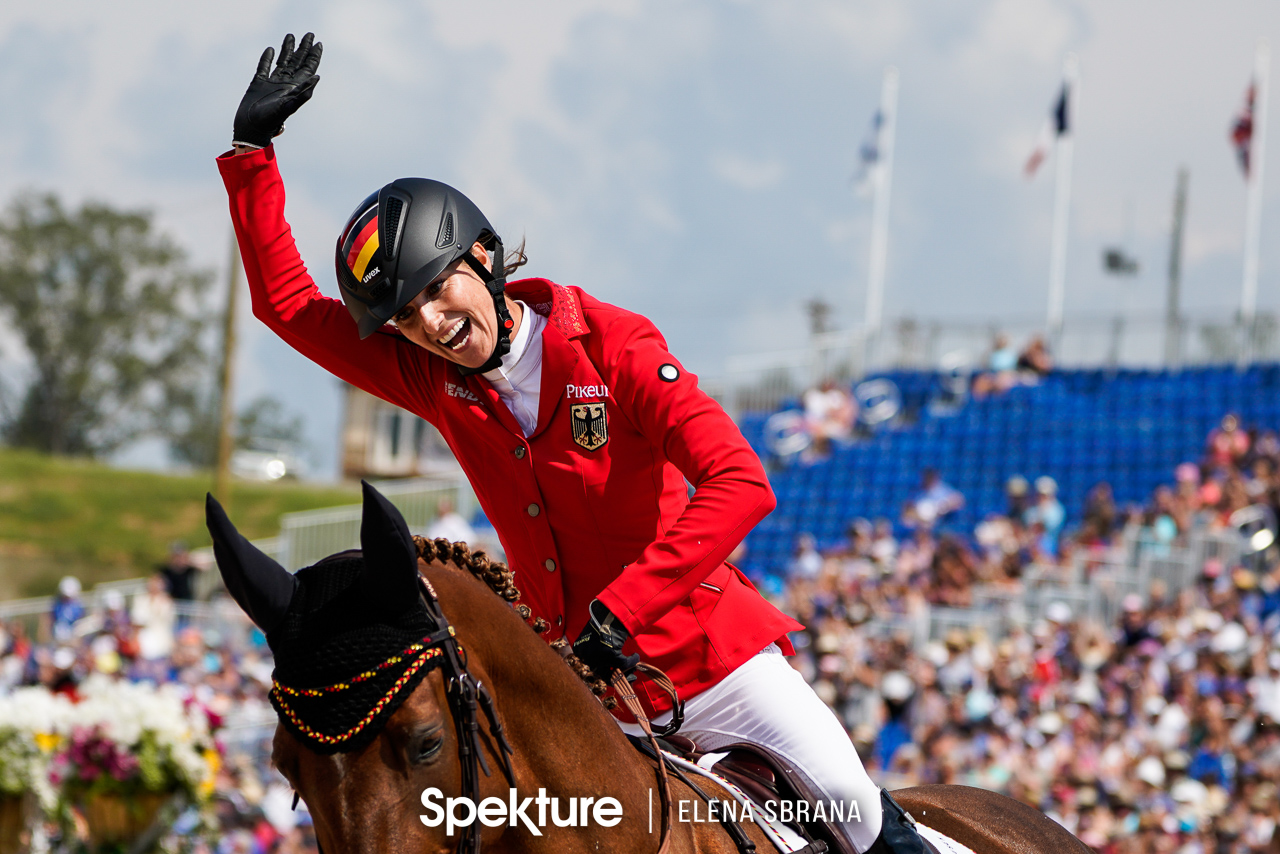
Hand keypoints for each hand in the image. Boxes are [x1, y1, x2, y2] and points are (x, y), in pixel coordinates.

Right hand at [233, 32, 322, 147]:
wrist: (252, 128)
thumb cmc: (270, 120)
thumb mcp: (289, 106)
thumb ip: (303, 93)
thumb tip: (317, 77)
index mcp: (295, 88)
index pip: (308, 68)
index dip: (314, 56)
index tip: (318, 43)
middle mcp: (286, 84)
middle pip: (297, 62)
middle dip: (304, 49)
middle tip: (309, 34)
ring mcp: (272, 83)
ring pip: (282, 62)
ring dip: (287, 50)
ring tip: (291, 36)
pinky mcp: (258, 83)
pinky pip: (264, 67)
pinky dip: (267, 58)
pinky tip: (270, 50)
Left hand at [572, 600, 638, 680]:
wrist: (611, 610)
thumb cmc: (603, 621)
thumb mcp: (591, 637)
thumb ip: (593, 652)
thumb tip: (606, 669)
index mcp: (579, 651)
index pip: (589, 670)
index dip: (603, 674)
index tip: (613, 675)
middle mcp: (586, 656)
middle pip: (601, 675)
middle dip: (615, 677)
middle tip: (626, 678)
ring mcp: (598, 656)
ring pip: (614, 672)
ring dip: (626, 671)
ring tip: (633, 668)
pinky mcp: (611, 654)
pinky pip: (625, 663)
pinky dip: (632, 661)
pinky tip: (635, 657)